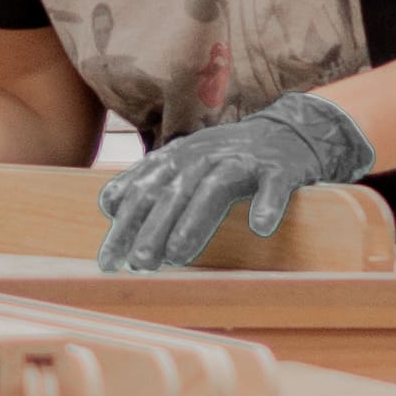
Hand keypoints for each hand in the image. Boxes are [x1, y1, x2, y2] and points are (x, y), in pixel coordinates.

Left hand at [95, 89, 375, 273]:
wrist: (288, 132)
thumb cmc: (227, 157)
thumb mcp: (184, 164)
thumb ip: (148, 182)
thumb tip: (109, 203)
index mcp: (179, 158)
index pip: (143, 193)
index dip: (124, 227)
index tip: (108, 263)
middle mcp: (205, 156)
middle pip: (173, 193)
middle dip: (153, 228)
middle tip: (139, 264)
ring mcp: (243, 160)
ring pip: (215, 189)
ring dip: (195, 221)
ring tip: (178, 254)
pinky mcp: (279, 168)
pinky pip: (273, 186)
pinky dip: (267, 204)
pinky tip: (260, 227)